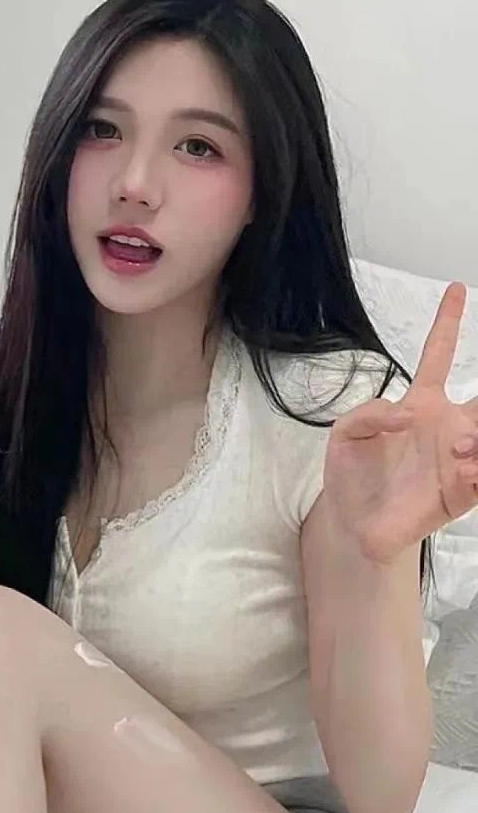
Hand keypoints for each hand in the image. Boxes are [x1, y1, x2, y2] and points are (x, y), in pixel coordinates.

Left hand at [323, 283, 477, 562]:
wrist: (353, 523)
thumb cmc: (352, 474)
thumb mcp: (346, 434)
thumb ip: (369, 412)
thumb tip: (406, 415)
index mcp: (421, 404)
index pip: (439, 355)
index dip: (448, 322)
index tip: (455, 289)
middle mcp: (449, 425)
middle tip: (468, 424)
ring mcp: (461, 458)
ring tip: (461, 449)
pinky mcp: (464, 491)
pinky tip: (465, 469)